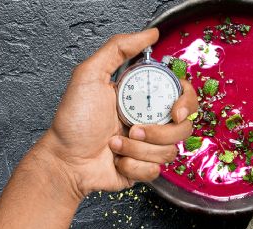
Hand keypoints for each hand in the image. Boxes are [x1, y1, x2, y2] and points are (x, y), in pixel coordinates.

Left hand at [44, 28, 197, 196]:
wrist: (66, 160)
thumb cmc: (74, 120)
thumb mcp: (90, 75)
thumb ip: (118, 49)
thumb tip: (149, 34)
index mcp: (143, 98)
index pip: (183, 96)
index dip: (186, 103)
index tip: (175, 111)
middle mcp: (150, 121)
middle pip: (183, 126)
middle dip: (159, 132)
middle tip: (133, 128)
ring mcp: (148, 146)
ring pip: (169, 150)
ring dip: (138, 148)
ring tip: (115, 142)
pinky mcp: (144, 167)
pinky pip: (156, 170)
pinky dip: (134, 166)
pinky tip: (117, 159)